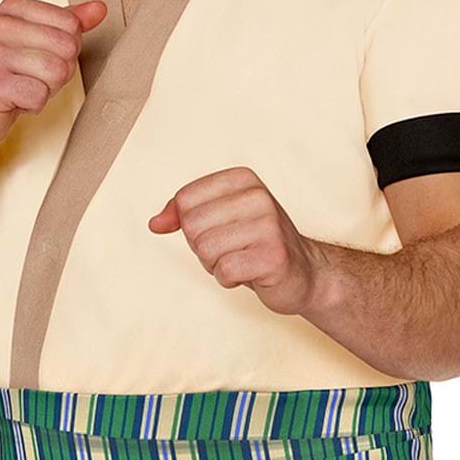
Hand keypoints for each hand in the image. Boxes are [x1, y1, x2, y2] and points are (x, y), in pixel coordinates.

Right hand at [0, 0, 106, 150]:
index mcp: (11, 7)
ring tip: (25, 88)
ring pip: (57, 72)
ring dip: (47, 89)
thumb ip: (68, 23)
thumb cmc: (8, 73)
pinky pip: (40, 95)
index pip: (71, 24)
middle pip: (67, 48)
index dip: (66, 49)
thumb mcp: (36, 40)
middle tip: (33, 77)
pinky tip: (16, 101)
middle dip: (59, 71)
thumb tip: (100, 8)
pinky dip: (34, 105)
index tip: (40, 57)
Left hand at [149, 168, 319, 316]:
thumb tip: (155, 224)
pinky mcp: (273, 255)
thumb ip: (183, 214)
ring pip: (205, 250)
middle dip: (204, 248)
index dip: (192, 225)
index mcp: (243, 179)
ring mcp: (268, 225)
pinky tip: (251, 274)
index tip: (220, 231)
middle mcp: (258, 196)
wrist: (304, 274)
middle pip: (192, 226)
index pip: (185, 200)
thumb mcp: (218, 220)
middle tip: (233, 250)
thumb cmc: (255, 246)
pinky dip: (229, 280)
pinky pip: (223, 271)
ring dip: (216, 265)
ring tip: (242, 261)